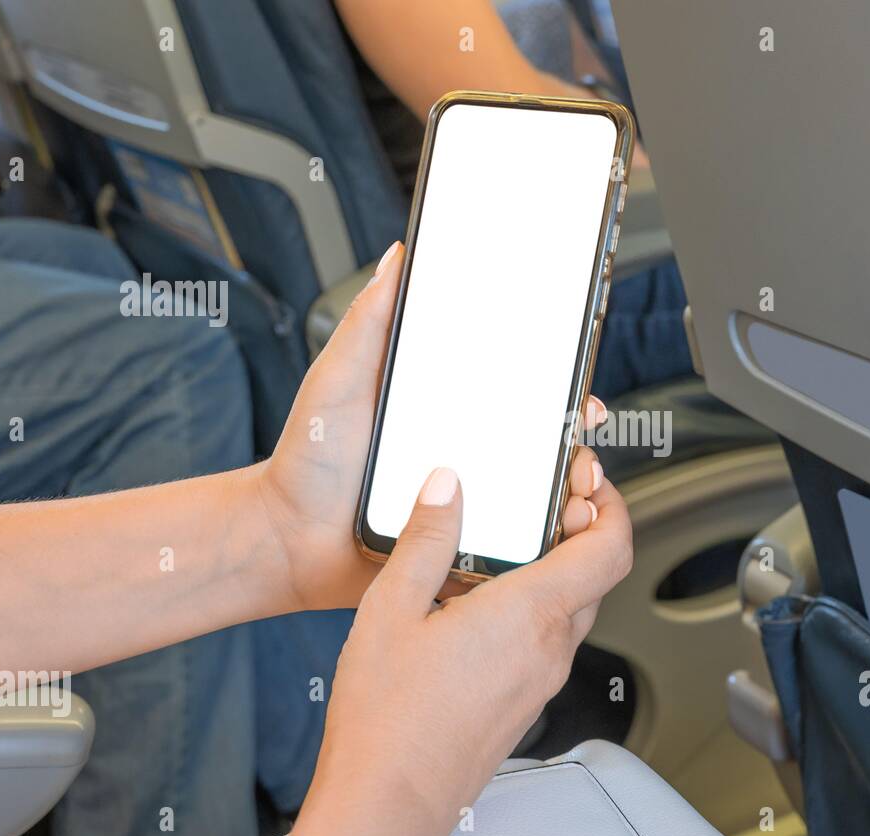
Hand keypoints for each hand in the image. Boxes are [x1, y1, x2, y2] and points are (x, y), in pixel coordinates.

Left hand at [252, 242, 608, 611]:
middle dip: (572, 424)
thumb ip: (369, 323)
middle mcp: (462, 450)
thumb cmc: (306, 462)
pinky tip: (557, 519)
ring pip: (538, 487)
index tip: (574, 363)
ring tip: (577, 472)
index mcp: (441, 406)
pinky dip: (543, 530)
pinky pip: (514, 537)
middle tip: (581, 419)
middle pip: (538, 434)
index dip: (549, 372)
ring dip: (569, 478)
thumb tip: (398, 257)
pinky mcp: (463, 543)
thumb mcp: (337, 379)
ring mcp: (466, 499)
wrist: (288, 543)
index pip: (510, 383)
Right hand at [276, 464, 632, 835]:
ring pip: (572, 609)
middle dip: (580, 529)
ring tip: (506, 546)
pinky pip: (547, 641)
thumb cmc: (388, 722)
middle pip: (596, 574)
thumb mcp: (391, 608)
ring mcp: (541, 680)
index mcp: (530, 614)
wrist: (388, 802)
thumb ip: (426, 538)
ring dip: (557, 570)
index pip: (612, 547)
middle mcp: (550, 649)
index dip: (611, 505)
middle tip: (548, 501)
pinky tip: (482, 603)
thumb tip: (446, 487)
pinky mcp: (525, 702)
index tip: (588, 480)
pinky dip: (534, 608)